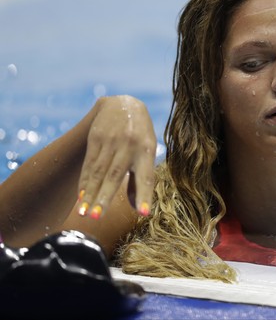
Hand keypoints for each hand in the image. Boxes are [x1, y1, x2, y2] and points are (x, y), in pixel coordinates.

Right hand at [76, 96, 155, 218]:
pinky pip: (89, 164)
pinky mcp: (95, 138)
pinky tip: (81, 197)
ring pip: (99, 172)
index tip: (143, 214)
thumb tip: (137, 209)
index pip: (146, 176)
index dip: (144, 195)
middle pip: (115, 175)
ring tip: (84, 214)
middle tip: (96, 218)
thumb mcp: (148, 150)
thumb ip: (140, 178)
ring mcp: (111, 141)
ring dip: (90, 194)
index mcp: (147, 149)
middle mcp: (129, 145)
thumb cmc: (140, 135)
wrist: (123, 103)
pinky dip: (85, 182)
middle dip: (105, 197)